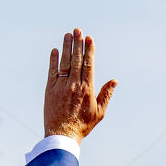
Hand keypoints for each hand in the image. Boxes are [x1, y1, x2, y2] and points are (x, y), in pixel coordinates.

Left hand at [44, 28, 117, 142]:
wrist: (62, 134)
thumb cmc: (83, 125)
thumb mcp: (99, 112)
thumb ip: (106, 94)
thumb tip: (114, 81)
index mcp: (87, 89)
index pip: (89, 65)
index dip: (89, 50)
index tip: (90, 39)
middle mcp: (74, 85)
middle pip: (76, 60)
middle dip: (77, 43)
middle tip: (78, 30)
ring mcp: (61, 86)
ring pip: (65, 62)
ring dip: (66, 47)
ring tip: (68, 35)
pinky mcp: (50, 89)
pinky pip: (52, 71)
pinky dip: (54, 60)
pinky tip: (56, 50)